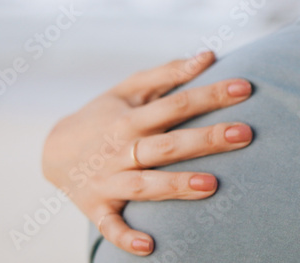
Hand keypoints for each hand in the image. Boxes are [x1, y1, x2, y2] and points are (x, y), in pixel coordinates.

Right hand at [41, 52, 253, 255]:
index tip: (246, 87)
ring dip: (176, 185)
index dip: (211, 95)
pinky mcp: (97, 208)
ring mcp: (108, 181)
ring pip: (145, 185)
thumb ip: (170, 72)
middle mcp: (121, 149)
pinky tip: (150, 246)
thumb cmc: (105, 115)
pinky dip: (126, 237)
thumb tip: (210, 55)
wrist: (53, 151)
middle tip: (246, 134)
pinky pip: (111, 226)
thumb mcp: (130, 89)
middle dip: (206, 140)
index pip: (177, 104)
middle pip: (167, 145)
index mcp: (132, 118)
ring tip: (212, 185)